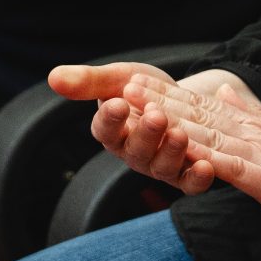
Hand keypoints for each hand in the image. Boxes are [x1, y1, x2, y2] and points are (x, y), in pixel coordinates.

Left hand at [51, 61, 260, 238]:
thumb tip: (223, 94)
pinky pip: (239, 170)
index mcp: (258, 130)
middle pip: (202, 116)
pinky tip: (187, 154)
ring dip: (175, 124)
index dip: (170, 95)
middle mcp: (257, 137)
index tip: (136, 83)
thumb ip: (253, 119)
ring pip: (213, 137)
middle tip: (124, 85)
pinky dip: (211, 161)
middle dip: (161, 102)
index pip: (207, 109)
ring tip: (145, 112)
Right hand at [51, 62, 260, 197]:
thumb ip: (88, 80)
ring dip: (171, 153)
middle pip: (136, 150)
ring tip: (180, 133)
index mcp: (112, 131)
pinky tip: (207, 166)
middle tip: (156, 115)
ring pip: (162, 167)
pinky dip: (197, 178)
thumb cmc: (141, 88)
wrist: (179, 97)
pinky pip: (188, 183)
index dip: (111, 118)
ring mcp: (159, 165)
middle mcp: (133, 153)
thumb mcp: (117, 77)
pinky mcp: (185, 173)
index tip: (118, 102)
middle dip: (147, 134)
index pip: (105, 129)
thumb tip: (53, 77)